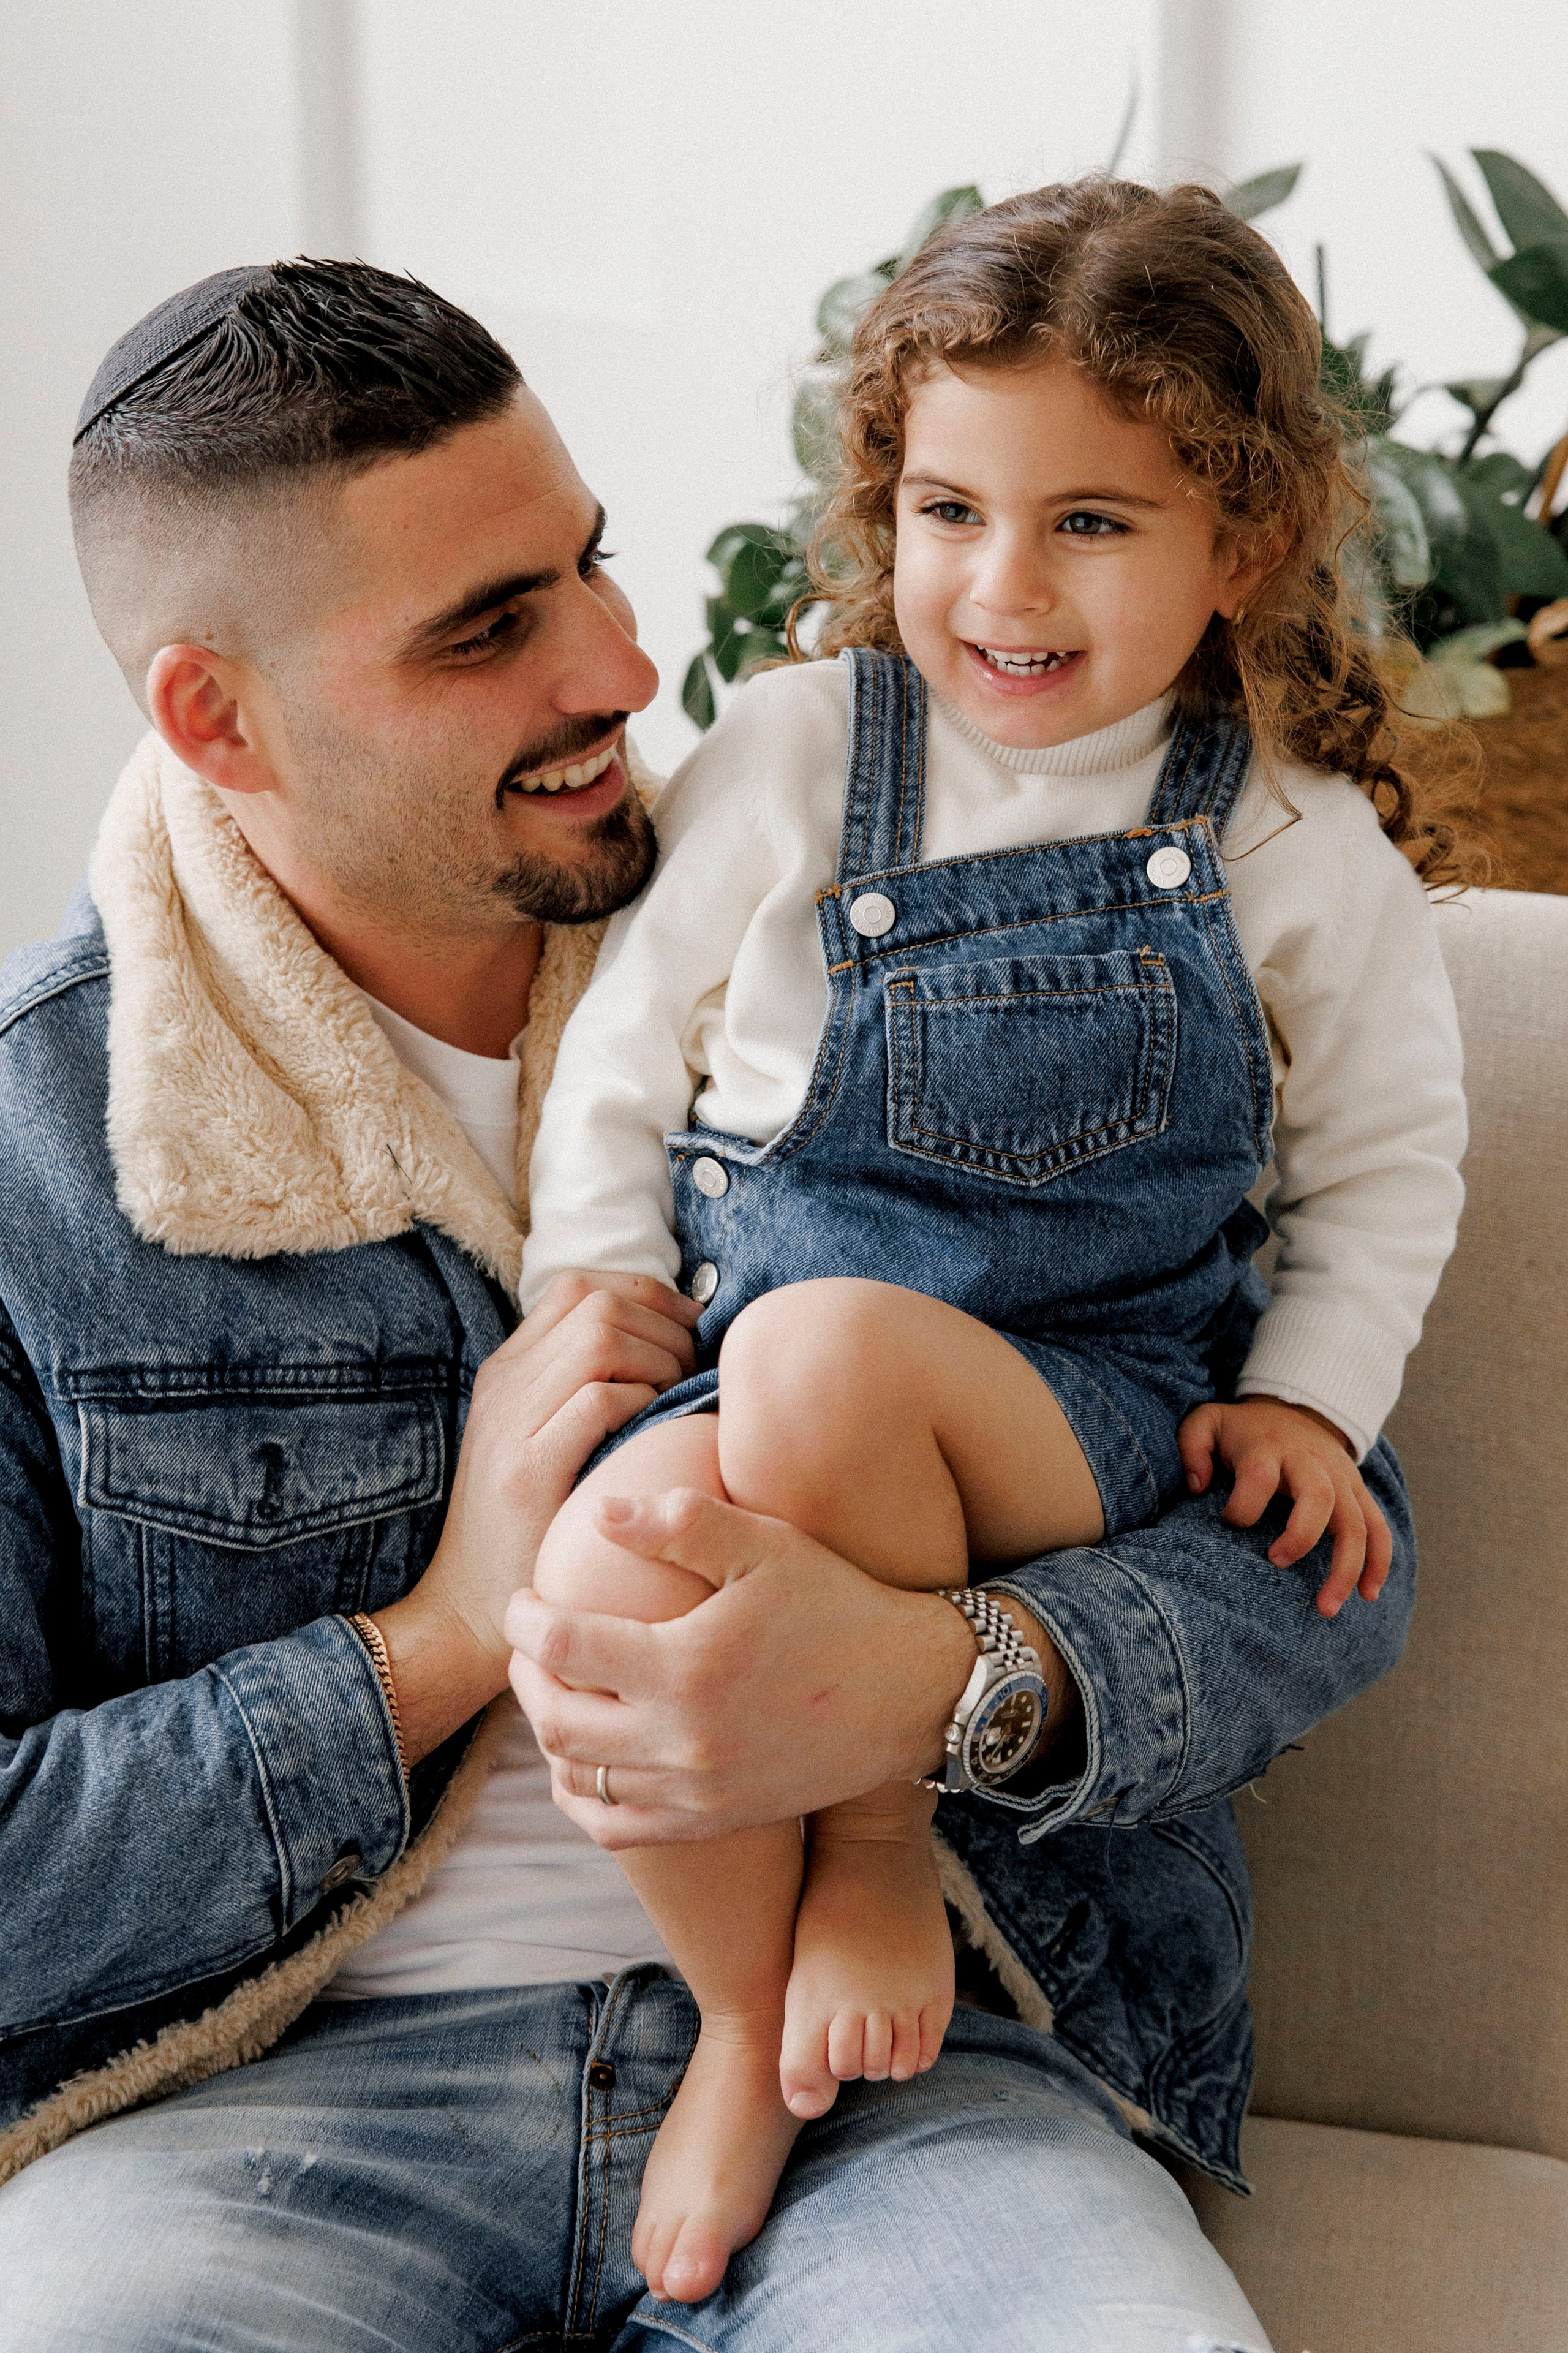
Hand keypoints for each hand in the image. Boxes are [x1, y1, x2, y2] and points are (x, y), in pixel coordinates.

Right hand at [376, 1273, 700, 1761]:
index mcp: (507, 1371)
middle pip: (598, 1304)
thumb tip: (672, 1343)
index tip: (686, 1329)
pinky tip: (653, 1432)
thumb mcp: (544, 1444)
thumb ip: (584, 1391)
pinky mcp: (527, 1470)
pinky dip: (643, 1401)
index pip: (579, 1288)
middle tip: (689, 1373)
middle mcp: (504, 1385)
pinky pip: (599, 1399)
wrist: (467, 1610)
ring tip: (675, 1401)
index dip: (645, 1294)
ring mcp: (510, 1424)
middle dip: (663, 1326)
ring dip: (659, 1360)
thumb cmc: (528, 1529)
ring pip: (602, 1339)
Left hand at [505, 1487, 988, 1846]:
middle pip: (555, 1721)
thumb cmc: (837, 1604)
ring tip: (556, 1692)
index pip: (561, 1647)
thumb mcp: (766, 1546)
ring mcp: (697, 1792)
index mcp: (687, 1667)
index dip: (523, 1619)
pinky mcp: (714, 1820)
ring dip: (549, 1735)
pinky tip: (582, 1762)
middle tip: (531, 1643)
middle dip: (526, 1677)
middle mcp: (683, 1742)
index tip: (523, 1599)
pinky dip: (582, 1798)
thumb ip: (681, 1522)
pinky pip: (617, 1828)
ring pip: (579, 1779)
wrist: (912, 1693)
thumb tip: (598, 1514)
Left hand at [1178, 1396, 1391, 1619]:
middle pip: (1319, 1495)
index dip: (1241, 1506)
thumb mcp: (1207, 1423)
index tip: (1227, 1522)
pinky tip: (1367, 1595)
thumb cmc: (1244, 1430)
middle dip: (1302, 1536)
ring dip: (1347, 1567)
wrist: (1297, 1409)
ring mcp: (1341, 1478)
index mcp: (1269, 1447)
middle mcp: (1310, 1462)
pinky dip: (1379, 1562)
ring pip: (1356, 1522)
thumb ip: (1191, 1447)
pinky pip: (1378, 1528)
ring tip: (1326, 1608)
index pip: (1259, 1476)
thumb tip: (1196, 1486)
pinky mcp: (1359, 1492)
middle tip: (1276, 1563)